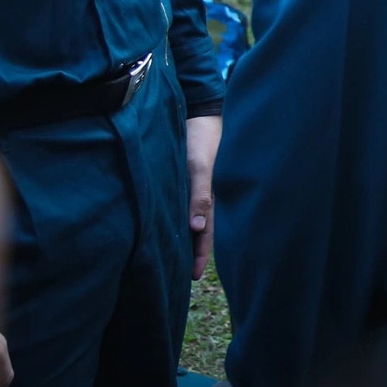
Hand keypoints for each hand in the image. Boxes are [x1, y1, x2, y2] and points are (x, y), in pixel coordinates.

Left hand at [185, 115, 221, 279]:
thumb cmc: (201, 137)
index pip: (205, 232)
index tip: (193, 277)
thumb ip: (199, 195)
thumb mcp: (200, 165)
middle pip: (200, 229)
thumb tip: (196, 228)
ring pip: (193, 217)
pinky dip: (182, 217)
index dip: (199, 254)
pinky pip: (186, 203)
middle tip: (183, 276)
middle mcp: (205, 194)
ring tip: (176, 256)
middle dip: (194, 251)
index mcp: (212, 195)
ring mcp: (197, 186)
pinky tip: (174, 224)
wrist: (200, 109)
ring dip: (186, 236)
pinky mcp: (189, 177)